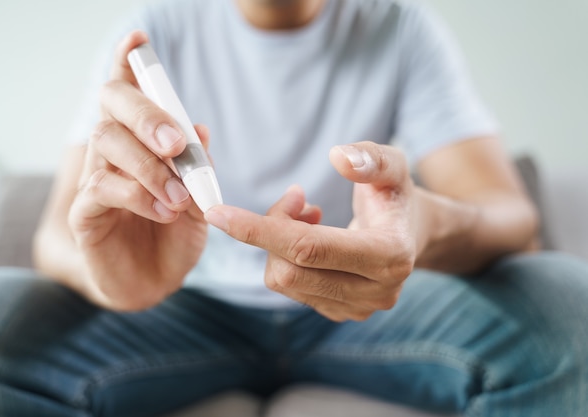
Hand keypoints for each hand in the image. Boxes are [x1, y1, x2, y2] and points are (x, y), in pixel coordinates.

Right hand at [68, 31, 208, 310]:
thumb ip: (198, 164)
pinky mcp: (87, 212)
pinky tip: (164, 212)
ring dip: (149, 167)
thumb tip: (198, 126)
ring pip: (107, 143)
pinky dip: (139, 197)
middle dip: (145, 115)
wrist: (158, 281)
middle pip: (112, 105)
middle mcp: (114, 150)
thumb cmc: (176, 232)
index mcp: (142, 140)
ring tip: (179, 197)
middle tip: (175, 143)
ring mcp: (96, 178)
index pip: (129, 90)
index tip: (139, 39)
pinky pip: (104, 189)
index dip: (128, 62)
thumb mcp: (200, 197)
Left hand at [205, 142, 421, 321]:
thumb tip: (337, 158)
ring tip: (305, 214)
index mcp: (389, 255)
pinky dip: (287, 259)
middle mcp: (375, 291)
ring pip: (284, 282)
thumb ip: (371, 158)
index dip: (258, 229)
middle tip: (293, 199)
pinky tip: (309, 237)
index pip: (308, 248)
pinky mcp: (341, 313)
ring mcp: (357, 308)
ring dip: (278, 244)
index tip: (216, 213)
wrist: (414, 233)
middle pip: (289, 270)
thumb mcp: (395, 166)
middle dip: (273, 231)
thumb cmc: (398, 196)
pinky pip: (291, 289)